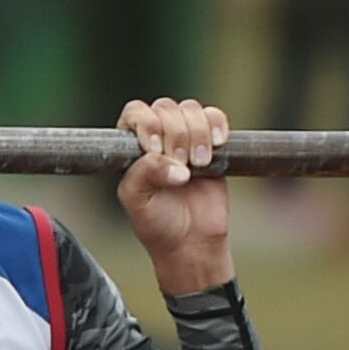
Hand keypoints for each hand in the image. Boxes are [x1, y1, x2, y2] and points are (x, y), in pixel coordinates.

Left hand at [116, 98, 233, 294]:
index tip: (156, 150)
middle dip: (174, 135)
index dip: (147, 125)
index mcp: (132, 146)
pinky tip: (215, 145)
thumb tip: (175, 165)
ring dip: (195, 134)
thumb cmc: (157, 222)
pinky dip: (216, 125)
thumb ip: (144, 174)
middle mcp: (157, 135)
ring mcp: (184, 136)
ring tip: (197, 164)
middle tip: (180, 167)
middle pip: (164, 108)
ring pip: (190, 109)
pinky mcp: (211, 142)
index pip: (135, 113)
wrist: (191, 242)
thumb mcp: (137, 201)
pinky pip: (215, 116)